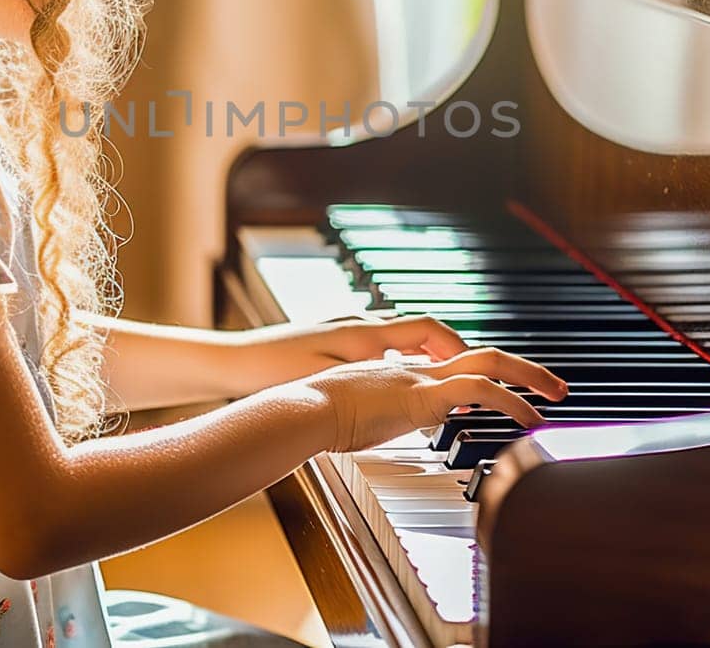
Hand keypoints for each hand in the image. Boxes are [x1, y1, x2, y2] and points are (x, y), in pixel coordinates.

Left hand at [236, 315, 473, 387]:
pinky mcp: (328, 339)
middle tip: (464, 374)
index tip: (474, 366)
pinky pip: (376, 342)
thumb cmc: (277, 371)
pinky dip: (395, 356)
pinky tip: (389, 377)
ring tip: (435, 376)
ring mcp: (343, 328)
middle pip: (418, 328)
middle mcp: (358, 324)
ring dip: (420, 351)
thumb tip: (412, 385)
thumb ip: (375, 382)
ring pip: (397, 334)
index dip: (456, 346)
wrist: (234, 362)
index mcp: (365, 334)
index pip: (428, 328)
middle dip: (446, 349)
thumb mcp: (332, 382)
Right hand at [302, 346, 567, 452]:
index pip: (451, 365)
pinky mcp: (423, 395)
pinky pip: (478, 391)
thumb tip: (371, 429)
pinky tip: (527, 420)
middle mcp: (416, 369)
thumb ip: (371, 417)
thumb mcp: (351, 415)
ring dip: (528, 377)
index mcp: (400, 374)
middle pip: (480, 353)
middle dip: (521, 367)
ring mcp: (421, 378)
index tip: (501, 393)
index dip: (479, 373)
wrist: (302, 408)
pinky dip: (509, 401)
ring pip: (489, 362)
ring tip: (555, 396)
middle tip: (551, 384)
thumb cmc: (315, 416)